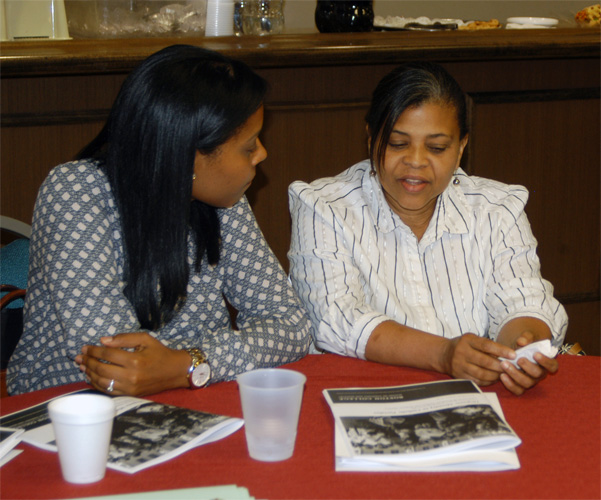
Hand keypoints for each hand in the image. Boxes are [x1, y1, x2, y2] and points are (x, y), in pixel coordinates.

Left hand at [75, 332, 190, 396]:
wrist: (175, 371)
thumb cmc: (159, 352)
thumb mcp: (145, 339)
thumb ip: (124, 338)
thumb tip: (103, 341)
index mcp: (135, 360)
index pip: (108, 354)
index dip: (93, 350)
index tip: (85, 347)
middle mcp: (131, 376)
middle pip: (102, 369)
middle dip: (88, 362)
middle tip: (80, 357)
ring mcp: (130, 387)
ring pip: (102, 382)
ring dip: (90, 374)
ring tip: (83, 366)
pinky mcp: (130, 394)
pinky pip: (108, 391)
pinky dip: (97, 384)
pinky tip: (91, 377)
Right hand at [442, 333, 515, 386]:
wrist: (444, 354)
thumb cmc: (464, 345)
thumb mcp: (473, 339)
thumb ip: (487, 345)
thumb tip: (508, 354)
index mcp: (467, 340)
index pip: (486, 345)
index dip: (501, 350)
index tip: (513, 355)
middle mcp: (461, 352)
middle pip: (485, 361)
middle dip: (500, 366)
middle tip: (512, 367)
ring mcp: (459, 365)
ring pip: (482, 374)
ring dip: (495, 375)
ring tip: (504, 374)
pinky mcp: (459, 376)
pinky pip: (477, 381)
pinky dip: (488, 381)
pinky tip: (494, 378)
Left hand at [498, 331, 557, 395]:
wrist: (514, 349)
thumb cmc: (525, 343)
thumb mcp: (527, 337)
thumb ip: (526, 337)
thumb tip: (521, 341)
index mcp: (546, 363)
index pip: (552, 366)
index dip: (546, 361)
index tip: (536, 354)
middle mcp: (540, 374)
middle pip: (538, 374)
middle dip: (528, 367)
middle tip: (519, 359)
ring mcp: (530, 381)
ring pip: (527, 383)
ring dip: (515, 374)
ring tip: (504, 364)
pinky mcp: (520, 386)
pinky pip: (518, 390)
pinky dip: (510, 385)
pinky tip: (502, 376)